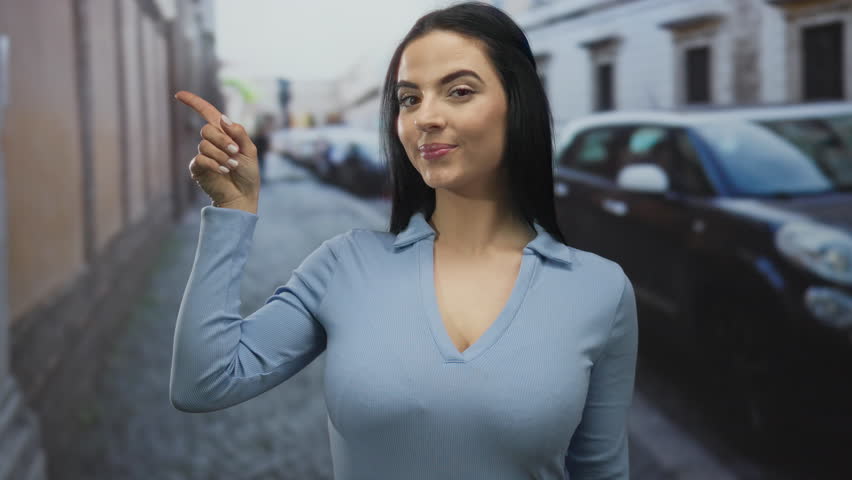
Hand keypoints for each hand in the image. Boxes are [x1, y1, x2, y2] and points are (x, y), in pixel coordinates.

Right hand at [175, 90, 259, 209]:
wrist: (243, 195)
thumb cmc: (248, 173)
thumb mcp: (250, 150)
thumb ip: (239, 133)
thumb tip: (223, 118)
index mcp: (224, 132)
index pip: (207, 112)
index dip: (193, 102)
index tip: (179, 94)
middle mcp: (212, 141)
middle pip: (207, 129)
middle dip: (223, 140)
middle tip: (234, 152)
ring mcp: (203, 154)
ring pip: (204, 145)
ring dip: (221, 156)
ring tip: (232, 166)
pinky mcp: (198, 168)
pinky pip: (200, 159)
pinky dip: (214, 164)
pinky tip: (223, 171)